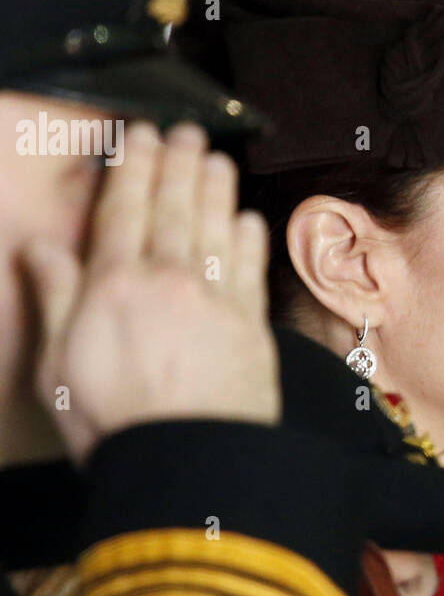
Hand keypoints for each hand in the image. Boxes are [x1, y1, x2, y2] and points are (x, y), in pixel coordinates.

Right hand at [21, 122, 279, 464]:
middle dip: (179, 164)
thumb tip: (40, 247)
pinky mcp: (252, 327)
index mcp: (115, 286)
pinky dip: (248, 238)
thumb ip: (56, 297)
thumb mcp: (60, 363)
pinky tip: (247, 218)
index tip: (140, 135)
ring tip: (217, 159)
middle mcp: (168, 281)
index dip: (133, 168)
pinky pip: (250, 268)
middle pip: (174, 209)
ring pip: (215, 228)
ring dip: (216, 189)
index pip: (123, 211)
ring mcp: (215, 301)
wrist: (189, 464)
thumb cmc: (116, 423)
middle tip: (187, 131)